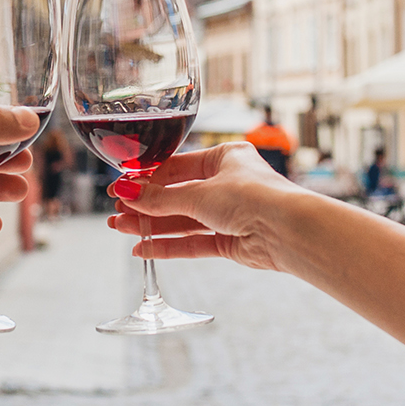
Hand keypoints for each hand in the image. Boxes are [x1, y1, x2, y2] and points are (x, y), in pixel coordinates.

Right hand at [106, 142, 312, 271]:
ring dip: (151, 225)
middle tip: (116, 211)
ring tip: (121, 228)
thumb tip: (128, 193)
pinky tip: (143, 247)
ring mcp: (229, 214)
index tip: (121, 188)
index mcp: (226, 157)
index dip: (146, 179)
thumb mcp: (199, 193)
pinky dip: (169, 245)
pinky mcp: (231, 242)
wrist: (288, 231)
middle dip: (145, 205)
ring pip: (182, 220)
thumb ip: (161, 198)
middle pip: (177, 196)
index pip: (176, 167)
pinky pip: (193, 243)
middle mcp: (228, 184)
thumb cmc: (253, 198)